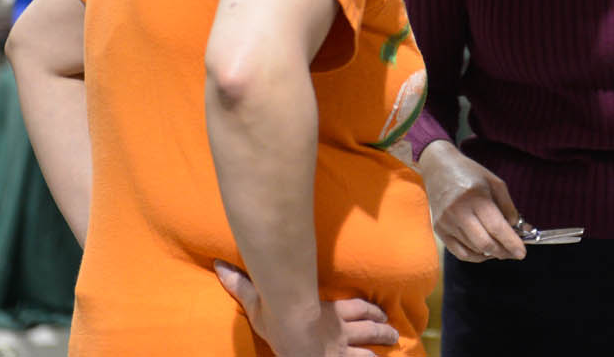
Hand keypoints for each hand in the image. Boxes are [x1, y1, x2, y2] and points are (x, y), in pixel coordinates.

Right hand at [214, 260, 398, 355]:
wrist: (294, 332)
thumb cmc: (277, 317)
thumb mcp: (257, 301)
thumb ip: (241, 284)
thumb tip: (219, 265)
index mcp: (328, 313)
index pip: (355, 308)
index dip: (369, 308)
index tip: (380, 310)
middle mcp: (340, 330)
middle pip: (368, 325)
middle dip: (382, 328)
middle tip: (393, 331)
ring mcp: (342, 348)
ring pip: (370, 345)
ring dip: (383, 343)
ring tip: (394, 343)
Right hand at [416, 140, 526, 261]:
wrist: (439, 168)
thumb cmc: (470, 173)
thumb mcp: (495, 184)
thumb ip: (509, 208)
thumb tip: (521, 230)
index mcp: (475, 197)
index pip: (496, 227)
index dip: (511, 242)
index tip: (522, 252)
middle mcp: (458, 211)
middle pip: (485, 243)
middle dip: (503, 252)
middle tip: (514, 253)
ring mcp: (446, 222)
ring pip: (474, 250)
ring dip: (491, 254)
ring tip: (502, 248)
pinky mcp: (439, 230)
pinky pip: (460, 253)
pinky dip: (476, 256)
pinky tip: (485, 251)